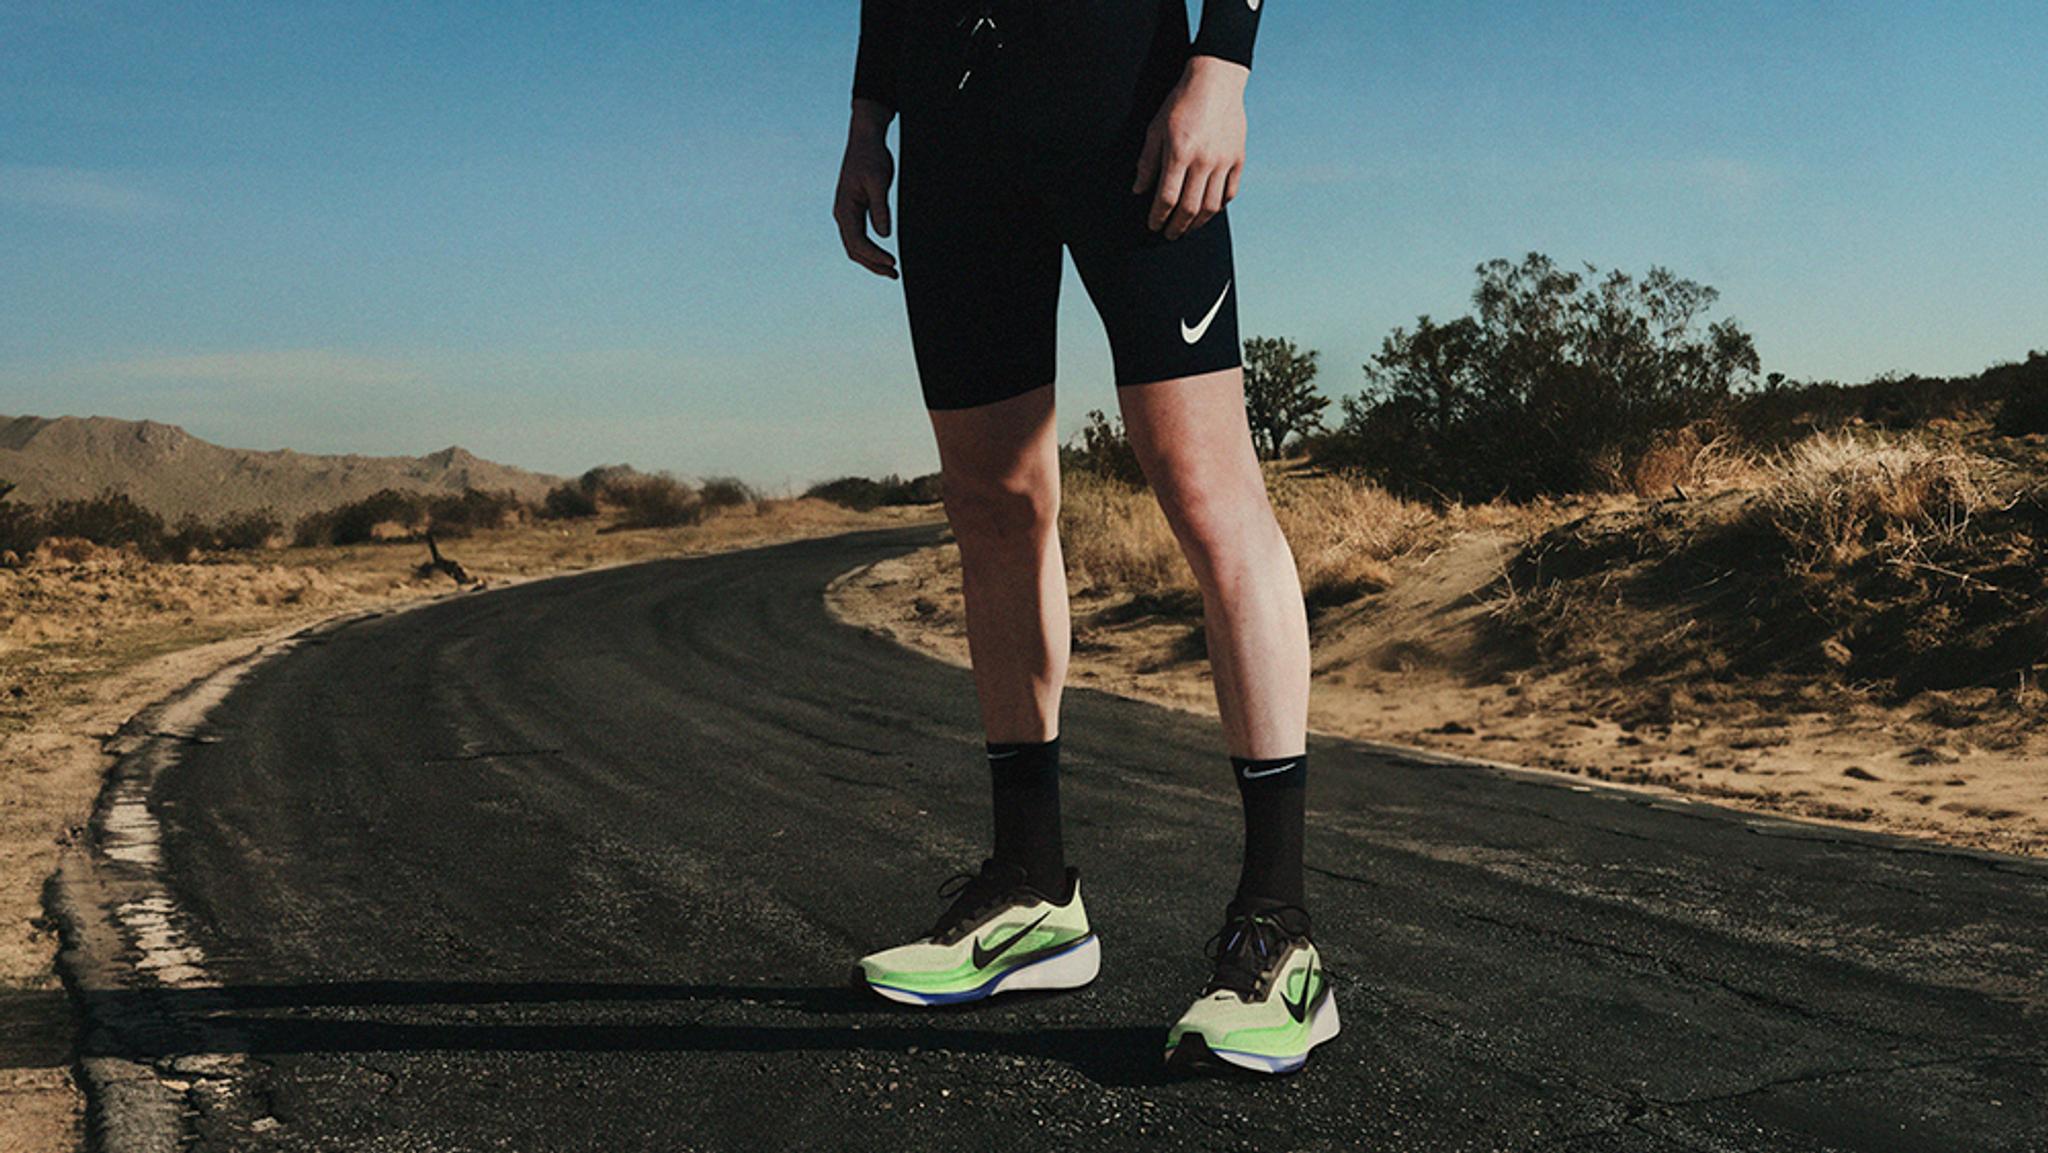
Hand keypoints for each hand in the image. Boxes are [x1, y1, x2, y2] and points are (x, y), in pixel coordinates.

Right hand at [834, 99, 898, 278]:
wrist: (865, 140)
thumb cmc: (872, 157)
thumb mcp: (878, 181)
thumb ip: (880, 208)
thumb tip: (884, 235)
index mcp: (845, 208)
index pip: (857, 241)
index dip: (874, 255)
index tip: (893, 263)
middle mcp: (842, 214)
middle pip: (854, 249)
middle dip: (873, 264)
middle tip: (895, 274)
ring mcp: (846, 214)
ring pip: (855, 246)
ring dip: (872, 260)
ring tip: (892, 271)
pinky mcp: (854, 211)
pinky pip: (859, 237)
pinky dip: (871, 250)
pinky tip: (884, 255)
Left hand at [1133, 56, 1248, 239]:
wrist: (1216, 80)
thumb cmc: (1180, 102)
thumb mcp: (1155, 128)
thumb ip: (1147, 161)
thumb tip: (1139, 190)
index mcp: (1179, 154)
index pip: (1166, 198)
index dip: (1158, 217)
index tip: (1153, 225)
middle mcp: (1203, 161)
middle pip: (1189, 209)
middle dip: (1176, 227)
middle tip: (1169, 235)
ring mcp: (1223, 161)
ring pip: (1211, 206)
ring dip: (1197, 223)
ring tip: (1187, 228)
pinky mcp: (1238, 158)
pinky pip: (1229, 192)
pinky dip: (1219, 206)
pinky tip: (1208, 210)